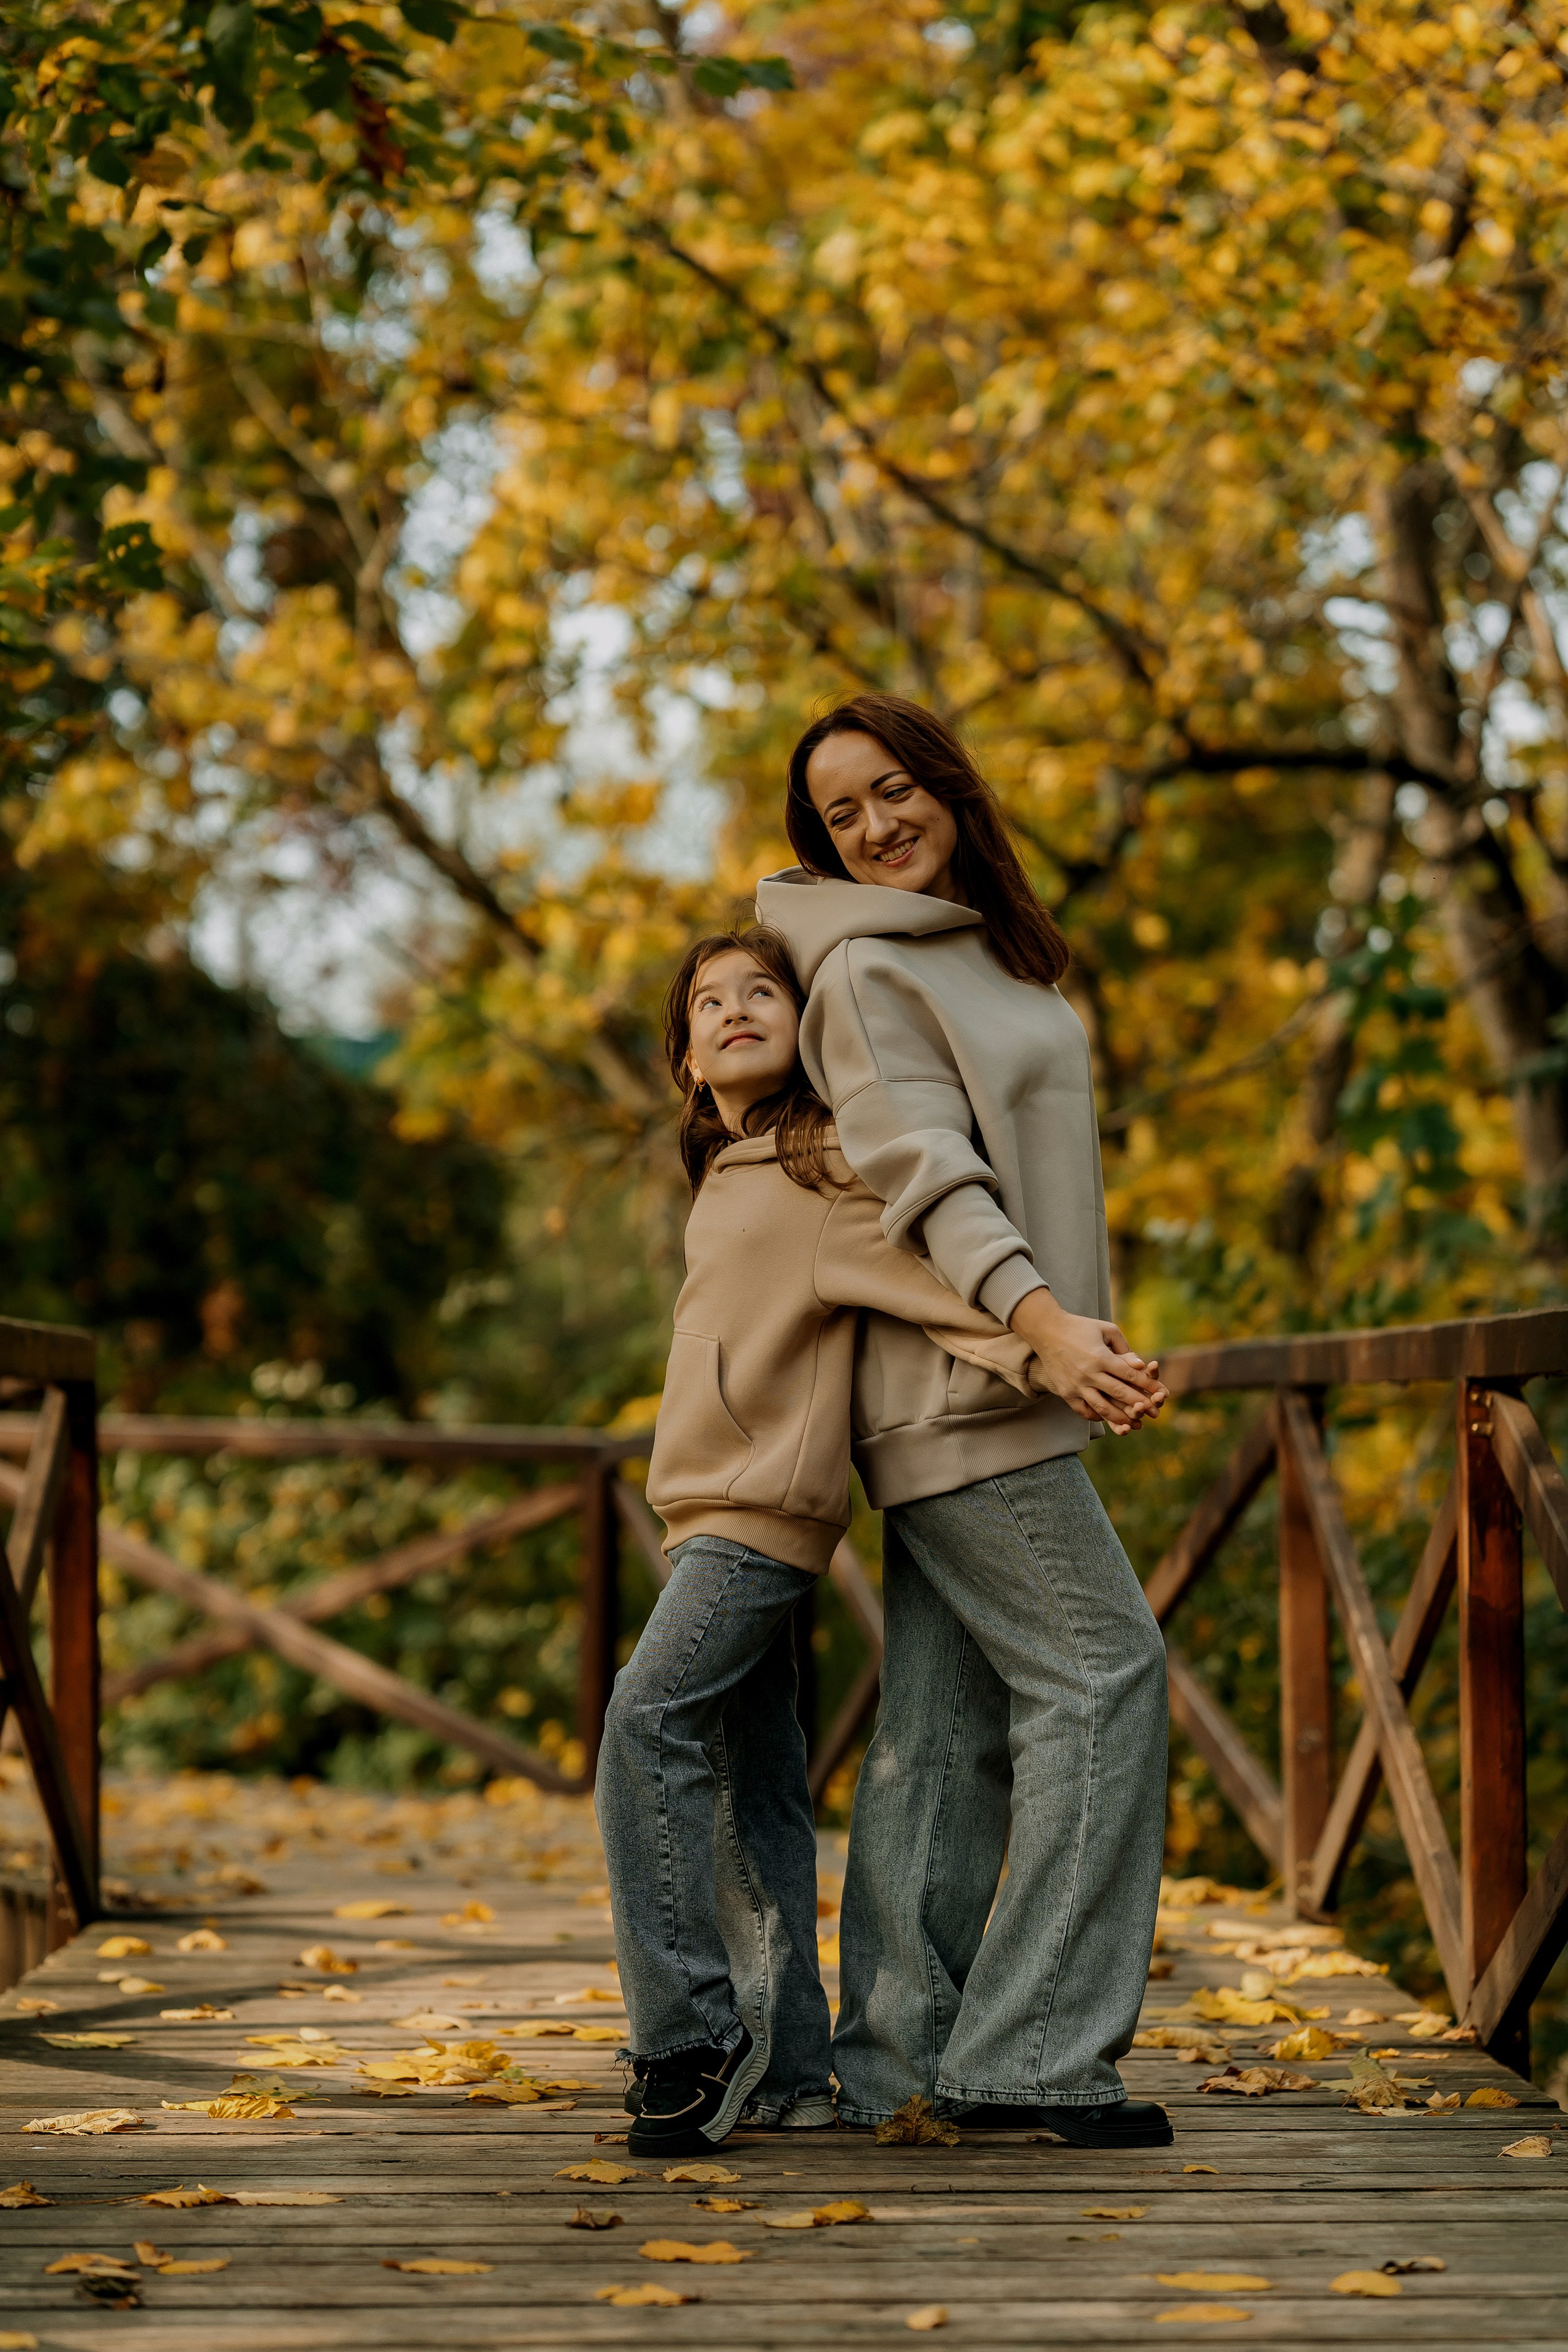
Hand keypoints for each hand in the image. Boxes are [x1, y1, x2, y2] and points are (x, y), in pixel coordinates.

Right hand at [1009, 1288, 1167, 1434]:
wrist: (1046, 1331)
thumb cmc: (1080, 1327)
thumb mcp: (1105, 1330)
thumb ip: (1124, 1348)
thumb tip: (1142, 1366)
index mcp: (1100, 1357)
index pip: (1129, 1375)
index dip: (1147, 1385)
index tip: (1161, 1392)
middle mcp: (1089, 1373)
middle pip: (1119, 1393)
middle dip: (1140, 1404)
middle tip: (1155, 1413)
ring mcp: (1076, 1385)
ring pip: (1102, 1407)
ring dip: (1120, 1418)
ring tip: (1134, 1424)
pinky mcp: (1066, 1392)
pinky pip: (1083, 1410)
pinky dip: (1096, 1417)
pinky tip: (1106, 1418)